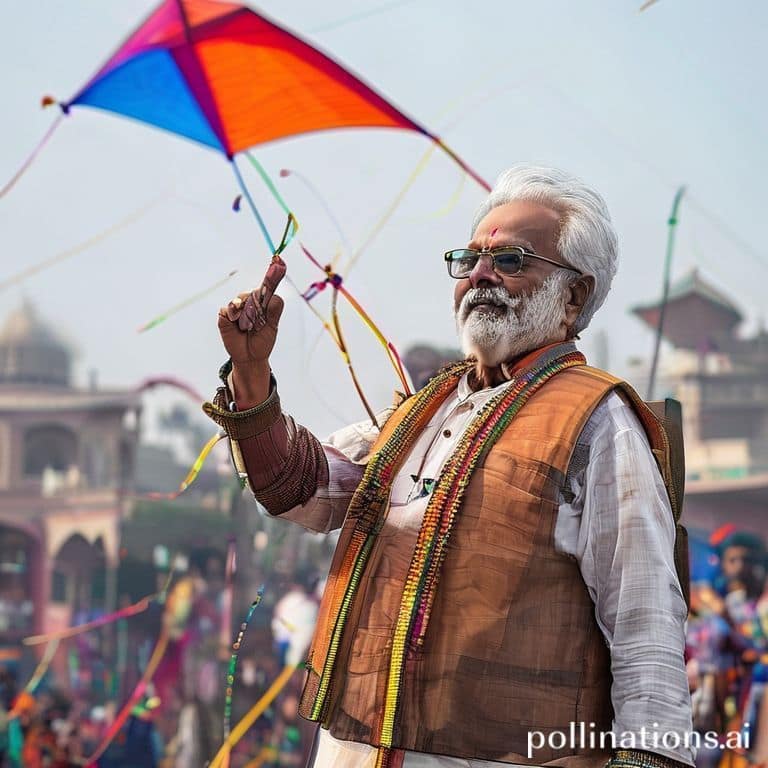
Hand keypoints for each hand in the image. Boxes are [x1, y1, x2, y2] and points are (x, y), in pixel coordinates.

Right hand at [217, 256, 285, 406]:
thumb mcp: (272, 327)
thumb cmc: (262, 340)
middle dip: (258, 308)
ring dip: (246, 316)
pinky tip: (237, 326)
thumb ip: (274, 310)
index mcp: (263, 302)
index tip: (279, 259)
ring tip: (247, 328)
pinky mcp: (224, 316)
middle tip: (258, 325)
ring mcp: (236, 307)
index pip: (268, 285)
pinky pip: (228, 310)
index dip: (273, 273)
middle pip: (255, 293)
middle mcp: (249, 301)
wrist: (251, 357)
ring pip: (241, 301)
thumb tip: (273, 296)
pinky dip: (233, 317)